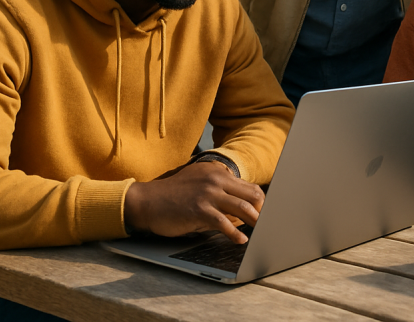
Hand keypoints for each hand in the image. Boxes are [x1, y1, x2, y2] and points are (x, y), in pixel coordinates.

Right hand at [124, 161, 264, 243]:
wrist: (146, 201)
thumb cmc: (173, 195)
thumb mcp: (198, 182)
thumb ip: (218, 188)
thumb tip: (240, 205)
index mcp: (217, 172)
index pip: (249, 186)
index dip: (260, 202)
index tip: (264, 214)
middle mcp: (216, 179)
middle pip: (251, 194)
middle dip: (263, 211)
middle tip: (267, 225)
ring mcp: (208, 194)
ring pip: (242, 207)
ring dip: (255, 221)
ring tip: (261, 232)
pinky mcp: (199, 209)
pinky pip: (224, 223)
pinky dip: (235, 234)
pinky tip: (240, 241)